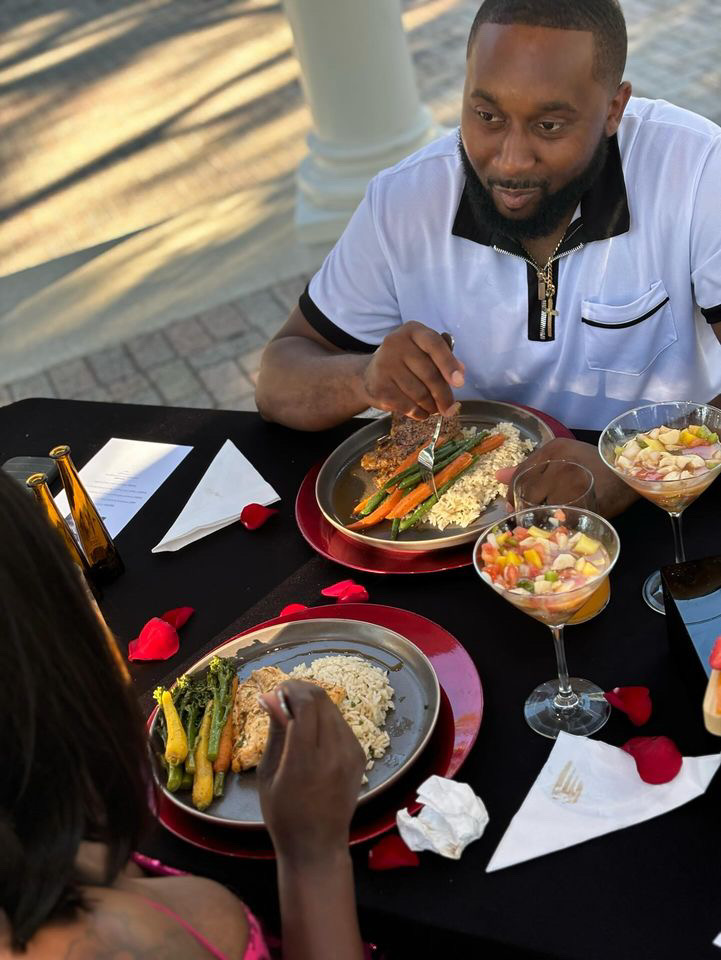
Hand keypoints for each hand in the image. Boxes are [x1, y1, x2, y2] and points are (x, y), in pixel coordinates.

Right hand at [258, 680, 365, 864]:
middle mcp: (334, 752)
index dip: (290, 690)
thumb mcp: (268, 774)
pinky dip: (325, 718)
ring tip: (294, 713)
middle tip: (283, 697)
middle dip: (301, 691)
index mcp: (306, 759)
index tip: (276, 691)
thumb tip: (270, 697)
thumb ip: (275, 731)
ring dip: (313, 703)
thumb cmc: (283, 815)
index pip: (305, 704)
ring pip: (333, 708)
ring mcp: (352, 753)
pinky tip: (311, 731)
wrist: (317, 846)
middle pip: (322, 700)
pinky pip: (342, 724)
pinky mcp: (360, 756)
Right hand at [361, 321, 465, 418]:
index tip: (460, 383)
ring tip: (434, 409)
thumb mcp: (424, 352)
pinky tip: (421, 412)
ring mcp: (385, 364)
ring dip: (431, 406)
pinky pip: (406, 405)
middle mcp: (396, 343)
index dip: (449, 364)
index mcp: (413, 330)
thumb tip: (460, 372)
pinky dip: (418, 413)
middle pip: (429, 373)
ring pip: (419, 393)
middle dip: (444, 395)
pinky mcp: (378, 386)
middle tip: (450, 408)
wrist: (371, 375)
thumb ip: (444, 359)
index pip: (435, 344)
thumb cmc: (406, 362)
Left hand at [496, 437, 638, 518]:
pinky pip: (559, 520)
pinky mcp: (582, 501)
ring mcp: (570, 482)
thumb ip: (530, 468)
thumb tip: (497, 476)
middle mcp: (559, 461)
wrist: (632, 476)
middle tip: (531, 518)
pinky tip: (560, 527)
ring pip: (541, 508)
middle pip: (527, 492)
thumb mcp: (562, 459)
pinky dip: (557, 526)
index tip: (514, 505)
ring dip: (541, 519)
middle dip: (526, 508)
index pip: (520, 474)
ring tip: (548, 522)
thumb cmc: (597, 468)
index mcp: (553, 448)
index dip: (513, 494)